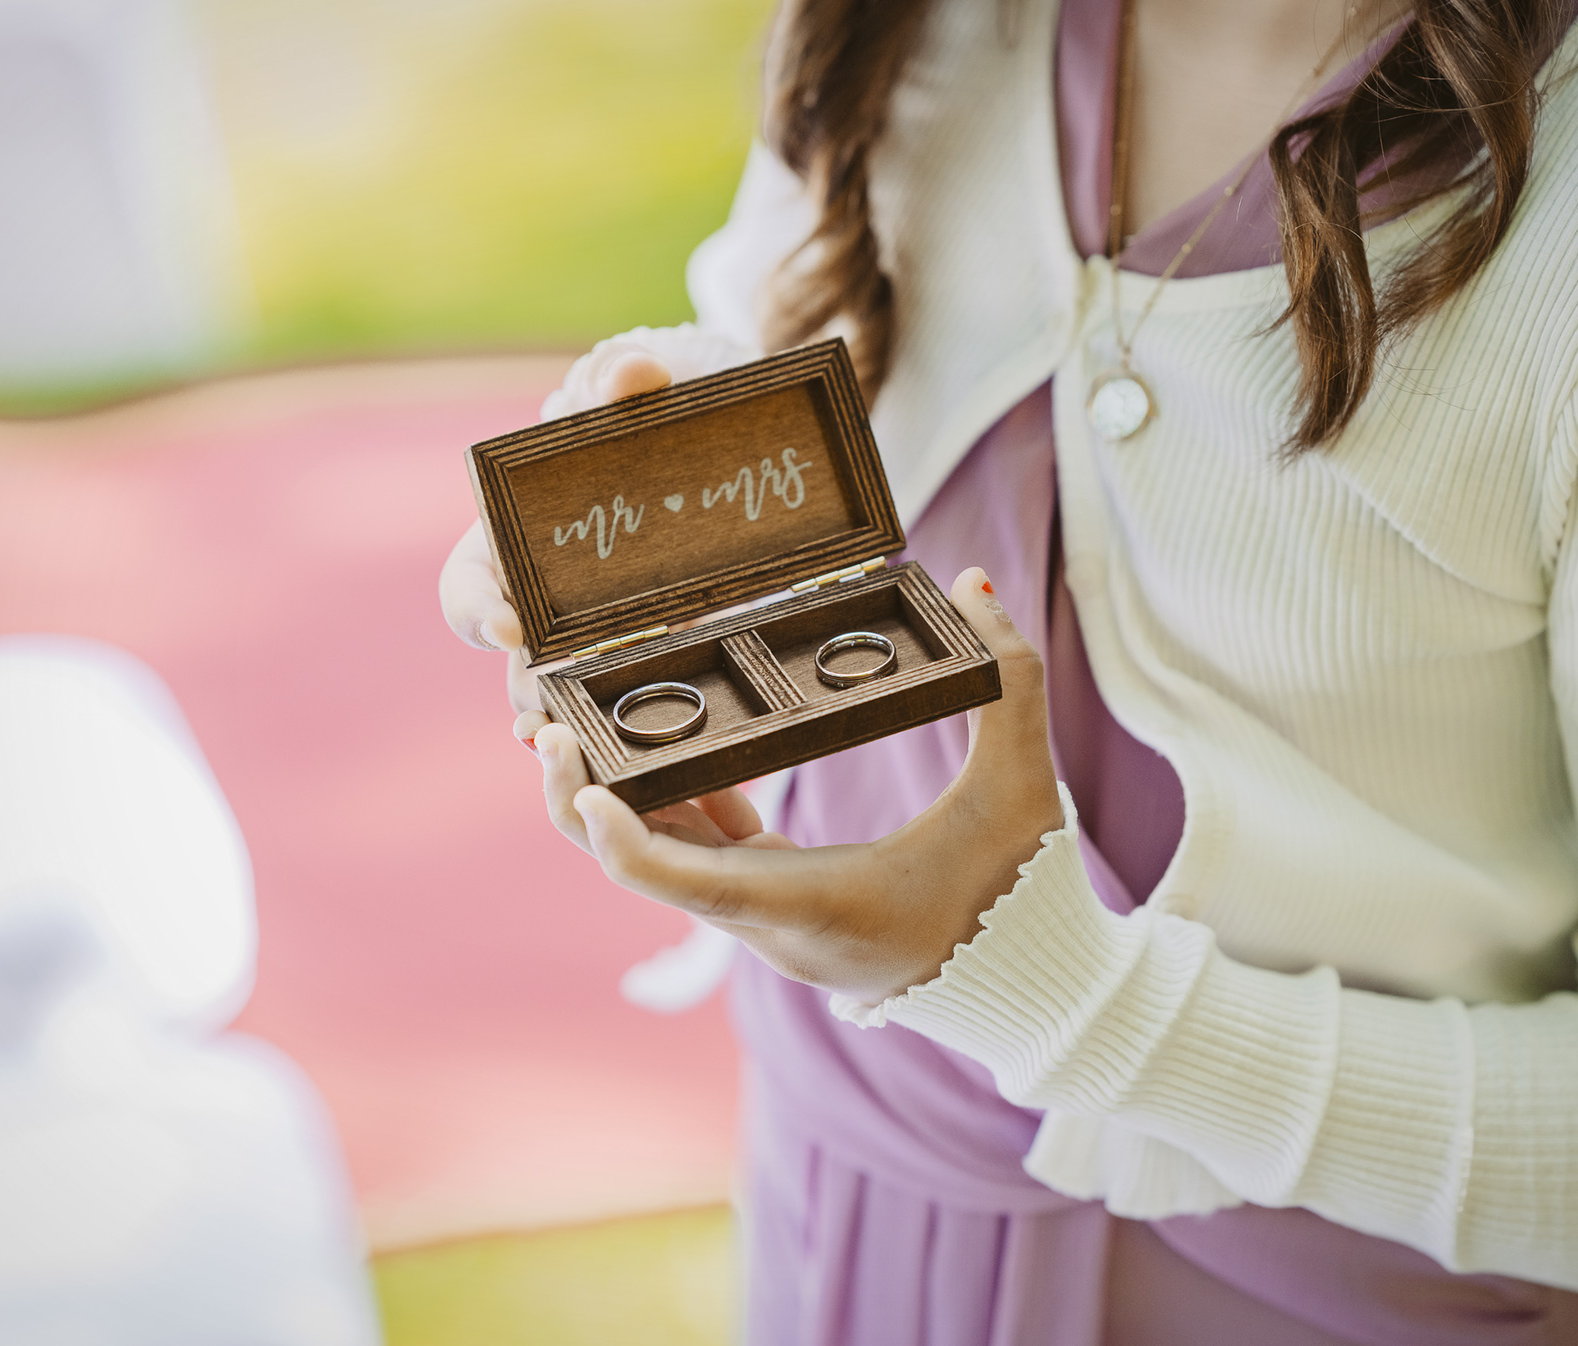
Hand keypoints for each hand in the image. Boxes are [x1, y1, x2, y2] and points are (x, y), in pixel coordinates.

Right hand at [438, 339, 776, 843]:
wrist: (675, 453)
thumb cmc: (625, 425)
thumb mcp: (624, 397)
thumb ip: (621, 388)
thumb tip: (633, 372)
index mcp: (507, 548)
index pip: (471, 589)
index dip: (482, 608)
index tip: (507, 622)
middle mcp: (538, 614)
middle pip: (517, 673)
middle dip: (532, 701)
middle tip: (546, 726)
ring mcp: (590, 651)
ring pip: (574, 714)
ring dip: (587, 746)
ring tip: (605, 774)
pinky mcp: (645, 672)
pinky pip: (637, 725)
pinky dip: (657, 755)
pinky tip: (700, 796)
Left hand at [531, 568, 1062, 1004]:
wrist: (1031, 986)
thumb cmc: (1022, 895)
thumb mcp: (1024, 785)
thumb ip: (1007, 678)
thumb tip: (976, 583)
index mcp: (811, 902)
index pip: (682, 881)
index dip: (617, 833)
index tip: (580, 776)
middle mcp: (770, 924)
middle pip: (640, 868)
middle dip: (581, 796)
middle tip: (546, 723)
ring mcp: (768, 921)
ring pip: (661, 863)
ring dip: (617, 796)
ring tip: (576, 722)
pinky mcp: (778, 906)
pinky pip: (701, 858)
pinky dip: (675, 806)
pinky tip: (677, 746)